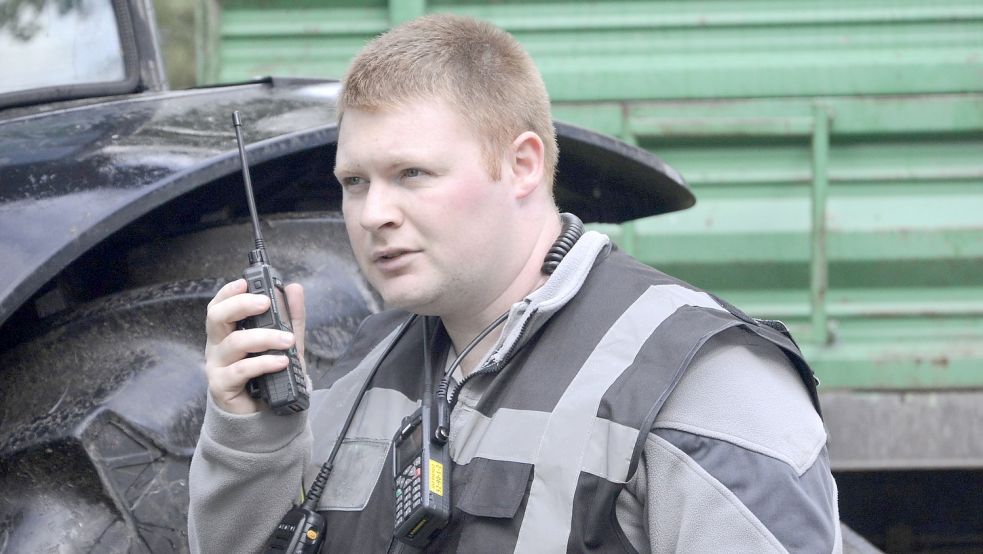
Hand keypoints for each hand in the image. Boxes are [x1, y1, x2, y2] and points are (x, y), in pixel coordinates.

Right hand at [204, 279, 306, 413]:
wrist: (265, 415)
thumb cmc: (269, 374)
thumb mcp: (286, 342)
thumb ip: (290, 317)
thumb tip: (294, 288)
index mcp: (228, 331)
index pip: (220, 305)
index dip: (229, 292)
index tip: (246, 283)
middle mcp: (217, 346)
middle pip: (216, 317)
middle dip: (240, 305)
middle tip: (265, 303)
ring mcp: (217, 366)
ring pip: (233, 343)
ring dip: (263, 337)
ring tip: (286, 340)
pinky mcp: (222, 386)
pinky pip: (240, 370)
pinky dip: (263, 363)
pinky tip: (281, 361)